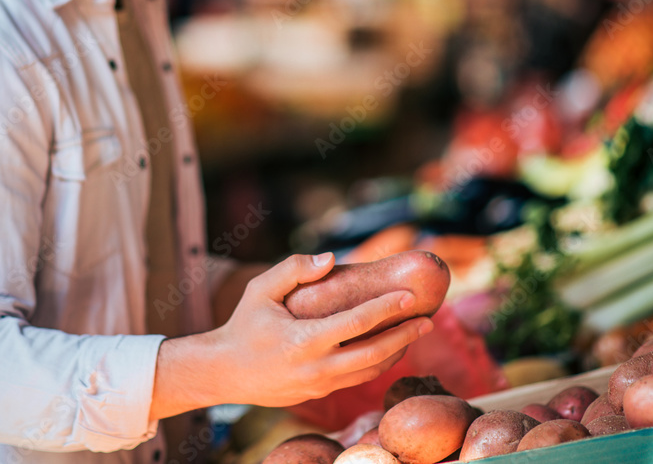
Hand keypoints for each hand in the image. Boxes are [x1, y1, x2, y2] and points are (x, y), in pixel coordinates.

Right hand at [208, 252, 432, 406]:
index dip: (386, 309)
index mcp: (304, 341)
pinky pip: (357, 379)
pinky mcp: (319, 394)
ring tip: (415, 332)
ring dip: (396, 352)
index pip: (356, 323)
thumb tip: (331, 259)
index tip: (410, 297)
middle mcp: (316, 368)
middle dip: (405, 336)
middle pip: (374, 354)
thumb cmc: (243, 324)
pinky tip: (389, 347)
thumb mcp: (260, 290)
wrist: (224, 372)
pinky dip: (378, 363)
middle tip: (428, 319)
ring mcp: (319, 385)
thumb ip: (295, 269)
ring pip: (370, 372)